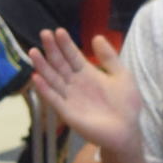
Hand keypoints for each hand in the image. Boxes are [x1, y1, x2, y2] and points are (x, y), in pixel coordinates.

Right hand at [28, 28, 141, 157]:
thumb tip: (96, 37)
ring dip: (43, 66)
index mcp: (88, 73)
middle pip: (60, 64)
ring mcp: (70, 97)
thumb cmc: (126, 104)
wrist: (127, 131)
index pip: (72, 55)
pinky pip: (54, 99)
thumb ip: (109, 58)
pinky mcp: (67, 112)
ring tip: (34, 51)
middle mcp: (75, 83)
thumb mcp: (122, 76)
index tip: (58, 31)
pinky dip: (45, 89)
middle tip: (44, 33)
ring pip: (53, 79)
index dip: (66, 44)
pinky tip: (36, 77)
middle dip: (52, 50)